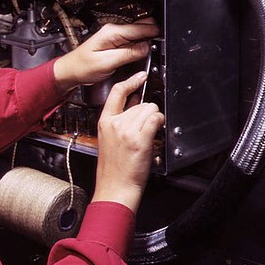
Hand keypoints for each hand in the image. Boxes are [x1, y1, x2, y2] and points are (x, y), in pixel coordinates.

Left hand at [52, 19, 158, 95]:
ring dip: (147, 40)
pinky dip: (140, 45)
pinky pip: (133, 40)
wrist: (71, 71)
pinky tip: (143, 51)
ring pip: (138, 34)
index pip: (139, 28)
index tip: (165, 38)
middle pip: (141, 27)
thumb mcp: (107, 62)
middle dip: (153, 35)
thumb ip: (128, 54)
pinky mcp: (115, 43)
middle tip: (162, 45)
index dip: (154, 33)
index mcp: (113, 32)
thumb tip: (145, 48)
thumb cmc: (83, 67)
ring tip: (155, 49)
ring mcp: (115, 36)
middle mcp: (114, 31)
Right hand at [91, 69, 165, 212]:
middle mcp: (115, 123)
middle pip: (140, 103)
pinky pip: (155, 118)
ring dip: (154, 119)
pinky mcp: (140, 138)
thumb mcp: (109, 140)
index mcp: (105, 122)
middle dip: (147, 113)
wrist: (115, 188)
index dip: (131, 81)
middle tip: (145, 130)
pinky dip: (159, 123)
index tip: (140, 76)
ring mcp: (127, 130)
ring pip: (150, 109)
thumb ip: (119, 121)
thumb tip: (135, 104)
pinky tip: (155, 133)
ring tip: (148, 136)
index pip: (117, 92)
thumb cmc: (113, 169)